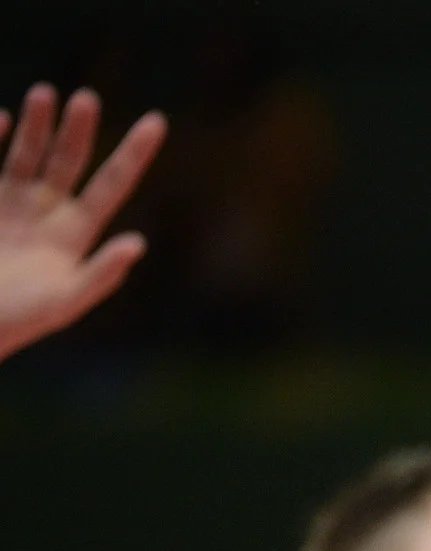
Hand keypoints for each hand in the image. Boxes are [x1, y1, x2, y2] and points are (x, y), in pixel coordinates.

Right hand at [0, 85, 165, 361]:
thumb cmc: (21, 319)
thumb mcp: (66, 302)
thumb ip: (102, 273)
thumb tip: (138, 243)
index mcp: (77, 233)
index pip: (113, 184)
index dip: (135, 153)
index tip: (158, 121)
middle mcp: (48, 212)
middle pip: (70, 161)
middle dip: (78, 130)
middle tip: (87, 99)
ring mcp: (13, 204)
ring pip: (30, 154)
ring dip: (39, 125)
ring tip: (46, 92)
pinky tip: (3, 117)